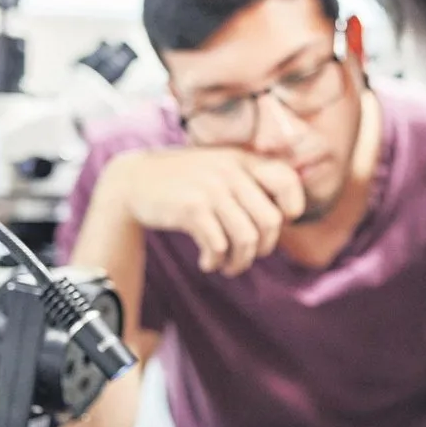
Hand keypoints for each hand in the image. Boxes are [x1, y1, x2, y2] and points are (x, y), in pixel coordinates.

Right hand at [105, 147, 304, 275]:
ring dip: (240, 262)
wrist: (133, 180)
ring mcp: (211, 189)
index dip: (292, 207)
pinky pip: (219, 246)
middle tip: (247, 255)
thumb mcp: (219, 169)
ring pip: (247, 239)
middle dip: (263, 248)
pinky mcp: (191, 208)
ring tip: (228, 266)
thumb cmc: (184, 181)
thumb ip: (249, 183)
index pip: (288, 180)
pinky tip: (208, 263)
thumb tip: (283, 218)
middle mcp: (231, 172)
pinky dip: (216, 262)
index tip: (277, 222)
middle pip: (271, 221)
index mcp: (243, 160)